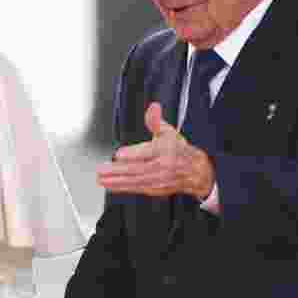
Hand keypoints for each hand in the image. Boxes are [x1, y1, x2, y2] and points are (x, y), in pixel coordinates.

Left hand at [97, 102, 214, 198]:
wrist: (195, 171)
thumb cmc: (179, 151)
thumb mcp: (169, 132)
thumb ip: (156, 121)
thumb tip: (153, 108)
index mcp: (165, 150)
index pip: (148, 152)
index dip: (133, 154)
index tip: (118, 155)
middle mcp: (161, 167)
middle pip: (137, 169)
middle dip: (118, 171)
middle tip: (102, 170)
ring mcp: (158, 180)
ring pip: (135, 181)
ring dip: (116, 181)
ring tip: (102, 179)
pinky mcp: (155, 189)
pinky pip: (137, 189)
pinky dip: (123, 188)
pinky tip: (111, 186)